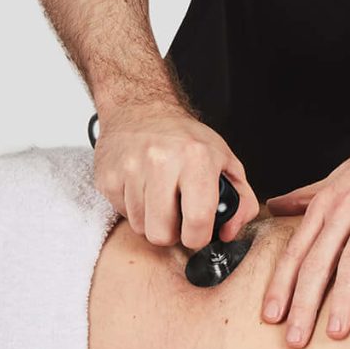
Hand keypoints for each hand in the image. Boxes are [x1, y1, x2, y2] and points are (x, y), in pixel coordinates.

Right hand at [93, 102, 256, 249]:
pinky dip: (134, 208)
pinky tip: (142, 189)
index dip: (199, 237)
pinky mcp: (108, 177)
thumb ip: (241, 200)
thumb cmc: (186, 139)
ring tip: (160, 197)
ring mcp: (131, 169)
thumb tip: (229, 232)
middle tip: (177, 217)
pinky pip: (122, 214)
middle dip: (172, 233)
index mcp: (197, 158)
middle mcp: (162, 162)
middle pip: (162, 234)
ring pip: (141, 228)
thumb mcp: (225, 161)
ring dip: (152, 221)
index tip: (198, 233)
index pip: (197, 220)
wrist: (141, 110)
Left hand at [259, 132, 349, 345]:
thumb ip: (306, 197)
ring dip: (343, 297)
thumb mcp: (337, 178)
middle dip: (304, 303)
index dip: (282, 285)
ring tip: (336, 331)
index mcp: (327, 204)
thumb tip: (275, 206)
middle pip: (319, 261)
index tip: (270, 317)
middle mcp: (346, 207)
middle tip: (295, 340)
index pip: (297, 251)